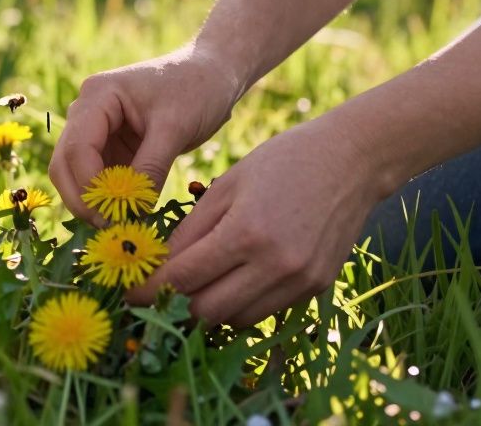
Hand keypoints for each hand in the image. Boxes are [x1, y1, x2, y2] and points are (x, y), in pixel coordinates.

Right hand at [48, 45, 242, 225]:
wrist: (213, 75)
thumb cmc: (197, 89)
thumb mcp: (175, 128)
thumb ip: (151, 166)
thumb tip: (133, 210)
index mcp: (98, 96)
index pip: (77, 148)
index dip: (89, 186)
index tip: (112, 216)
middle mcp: (87, 111)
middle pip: (65, 163)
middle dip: (82, 198)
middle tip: (109, 228)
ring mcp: (96, 130)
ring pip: (76, 174)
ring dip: (92, 201)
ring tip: (120, 225)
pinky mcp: (110, 146)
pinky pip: (98, 177)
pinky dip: (107, 198)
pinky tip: (126, 215)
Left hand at [126, 117, 384, 326]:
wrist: (352, 160)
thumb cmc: (283, 161)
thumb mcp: (227, 184)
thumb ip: (191, 228)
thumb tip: (158, 263)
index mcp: (245, 232)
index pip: (184, 277)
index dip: (149, 289)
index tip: (128, 292)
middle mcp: (275, 265)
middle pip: (207, 310)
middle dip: (176, 304)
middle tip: (157, 292)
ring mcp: (300, 281)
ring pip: (236, 319)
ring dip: (209, 308)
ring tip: (193, 287)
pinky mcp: (317, 288)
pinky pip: (265, 311)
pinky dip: (241, 304)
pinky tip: (231, 282)